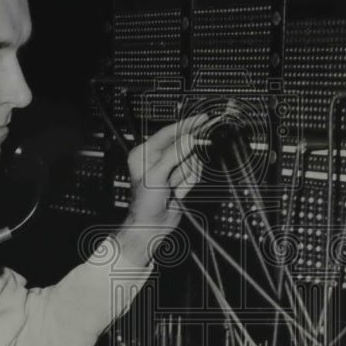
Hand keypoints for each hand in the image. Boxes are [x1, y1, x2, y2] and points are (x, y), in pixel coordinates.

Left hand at [114, 116, 206, 266]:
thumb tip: (188, 140)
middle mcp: (157, 158)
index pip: (168, 133)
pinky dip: (188, 184)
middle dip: (182, 164)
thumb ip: (173, 156)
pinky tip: (176, 192)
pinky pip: (194, 173)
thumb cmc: (144, 204)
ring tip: (172, 188)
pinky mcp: (180, 178)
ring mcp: (170, 168)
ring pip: (191, 161)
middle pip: (183, 147)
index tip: (201, 119)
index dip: (185, 126)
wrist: (151, 226)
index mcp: (144, 153)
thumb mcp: (156, 176)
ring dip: (184, 177)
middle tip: (176, 175)